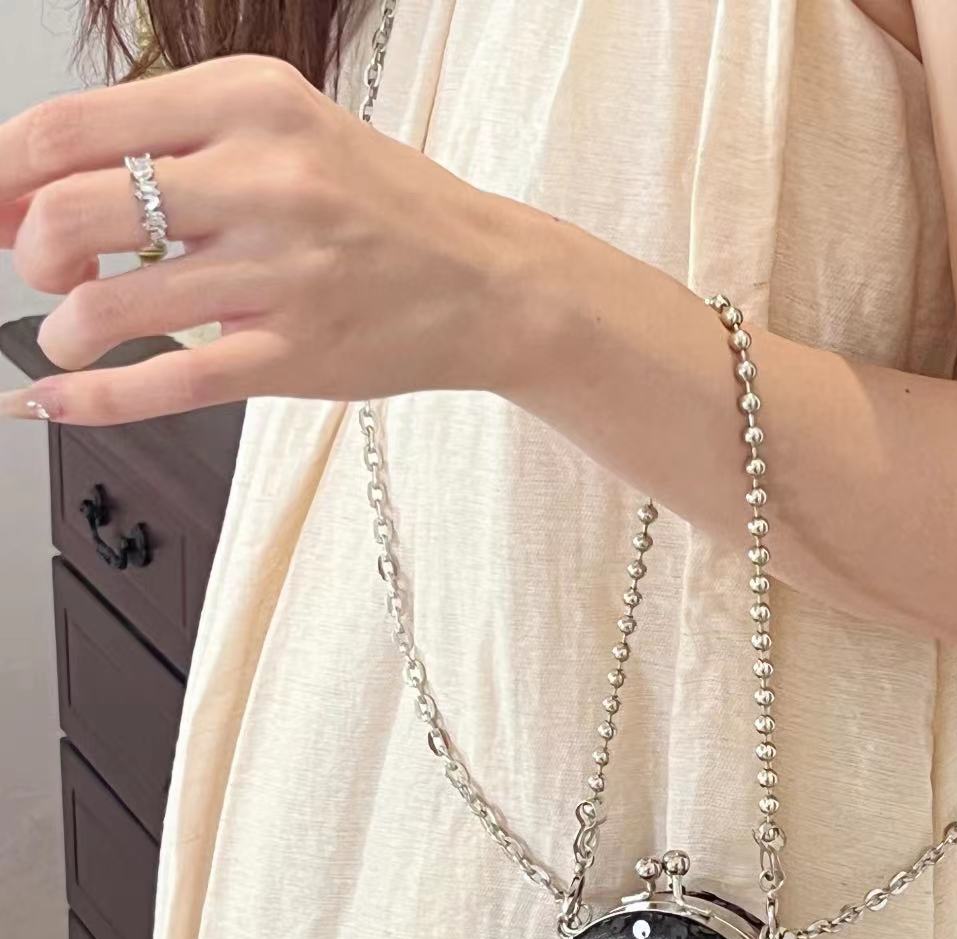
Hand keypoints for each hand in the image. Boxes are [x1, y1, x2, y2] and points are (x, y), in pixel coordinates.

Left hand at [0, 55, 516, 423]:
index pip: (70, 126)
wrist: (491, 281)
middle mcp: (266, 180)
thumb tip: (44, 185)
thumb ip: (179, 142)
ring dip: (66, 329)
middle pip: (72, 211)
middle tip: (45, 270)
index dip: (2, 173)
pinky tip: (56, 401)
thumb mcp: (287, 130)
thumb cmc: (388, 210)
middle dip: (29, 251)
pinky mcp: (300, 355)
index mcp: (250, 101)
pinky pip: (170, 382)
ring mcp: (284, 274)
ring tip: (79, 333)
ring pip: (113, 305)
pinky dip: (95, 400)